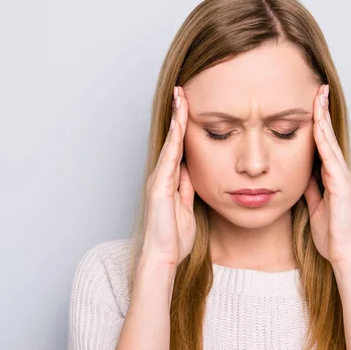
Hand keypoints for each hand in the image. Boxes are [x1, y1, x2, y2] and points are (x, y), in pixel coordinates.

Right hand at [141, 85, 195, 268]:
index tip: (189, 106)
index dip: (184, 126)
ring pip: (170, 143)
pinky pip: (169, 158)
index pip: (179, 147)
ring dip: (176, 119)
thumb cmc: (173, 239)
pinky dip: (174, 139)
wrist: (162, 259)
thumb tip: (192, 170)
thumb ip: (188, 188)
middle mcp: (162, 176)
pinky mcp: (158, 187)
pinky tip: (179, 123)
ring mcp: (158, 180)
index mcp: (170, 181)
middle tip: (182, 91)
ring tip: (180, 97)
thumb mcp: (187, 207)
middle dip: (177, 114)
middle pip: (172, 139)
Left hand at [303, 84, 350, 265]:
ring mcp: (343, 178)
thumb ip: (310, 188)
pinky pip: (330, 158)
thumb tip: (300, 173)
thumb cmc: (330, 234)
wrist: (343, 254)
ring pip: (330, 142)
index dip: (317, 123)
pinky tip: (317, 125)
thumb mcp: (315, 205)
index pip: (323, 144)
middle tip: (318, 89)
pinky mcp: (342, 186)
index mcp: (332, 177)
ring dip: (324, 118)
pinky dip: (324, 140)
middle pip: (329, 136)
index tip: (311, 103)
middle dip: (323, 112)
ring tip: (319, 97)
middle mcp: (340, 173)